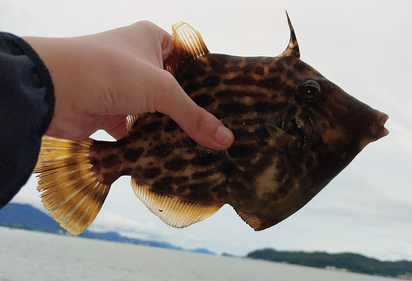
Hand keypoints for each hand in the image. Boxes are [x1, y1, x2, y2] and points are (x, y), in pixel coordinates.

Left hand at [23, 21, 232, 149]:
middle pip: (171, 86)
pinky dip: (148, 141)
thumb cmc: (111, 71)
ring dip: (168, 126)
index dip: (203, 78)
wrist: (53, 91)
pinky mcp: (109, 112)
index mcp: (150, 38)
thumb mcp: (161, 89)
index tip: (224, 101)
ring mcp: (121, 87)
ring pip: (154, 109)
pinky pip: (136, 128)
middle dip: (188, 108)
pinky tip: (168, 154)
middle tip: (215, 129)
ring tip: (199, 144)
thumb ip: (194, 116)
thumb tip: (226, 140)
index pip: (186, 57)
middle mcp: (136, 60)